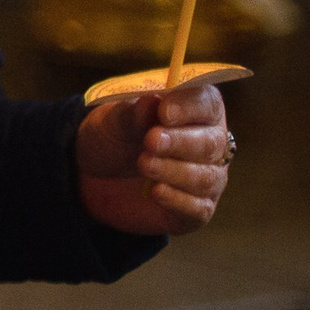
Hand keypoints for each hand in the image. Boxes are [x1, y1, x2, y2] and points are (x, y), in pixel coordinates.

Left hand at [75, 82, 231, 235]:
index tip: (164, 111)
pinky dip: (177, 199)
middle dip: (180, 142)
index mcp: (197, 110)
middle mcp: (211, 142)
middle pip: (211, 143)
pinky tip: (156, 191)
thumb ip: (133, 113)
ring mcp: (207, 177)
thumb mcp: (114, 120)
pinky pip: (198, 208)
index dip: (188, 107)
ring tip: (144, 164)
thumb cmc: (117, 136)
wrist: (98, 173)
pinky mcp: (196, 208)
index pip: (207, 104)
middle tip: (151, 140)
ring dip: (174, 171)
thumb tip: (151, 101)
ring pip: (206, 177)